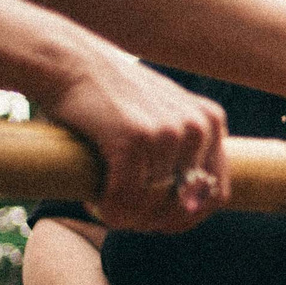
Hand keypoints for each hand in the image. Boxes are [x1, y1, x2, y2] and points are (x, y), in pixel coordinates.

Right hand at [44, 51, 228, 232]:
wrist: (69, 62)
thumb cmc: (109, 98)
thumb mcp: (162, 115)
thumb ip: (182, 150)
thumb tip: (191, 205)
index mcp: (211, 122)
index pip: (217, 194)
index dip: (185, 219)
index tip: (155, 222)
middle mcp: (198, 127)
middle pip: (184, 205)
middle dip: (153, 221)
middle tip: (124, 216)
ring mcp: (168, 132)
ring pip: (153, 206)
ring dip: (126, 218)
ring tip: (105, 207)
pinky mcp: (134, 138)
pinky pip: (126, 198)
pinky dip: (109, 211)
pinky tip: (94, 204)